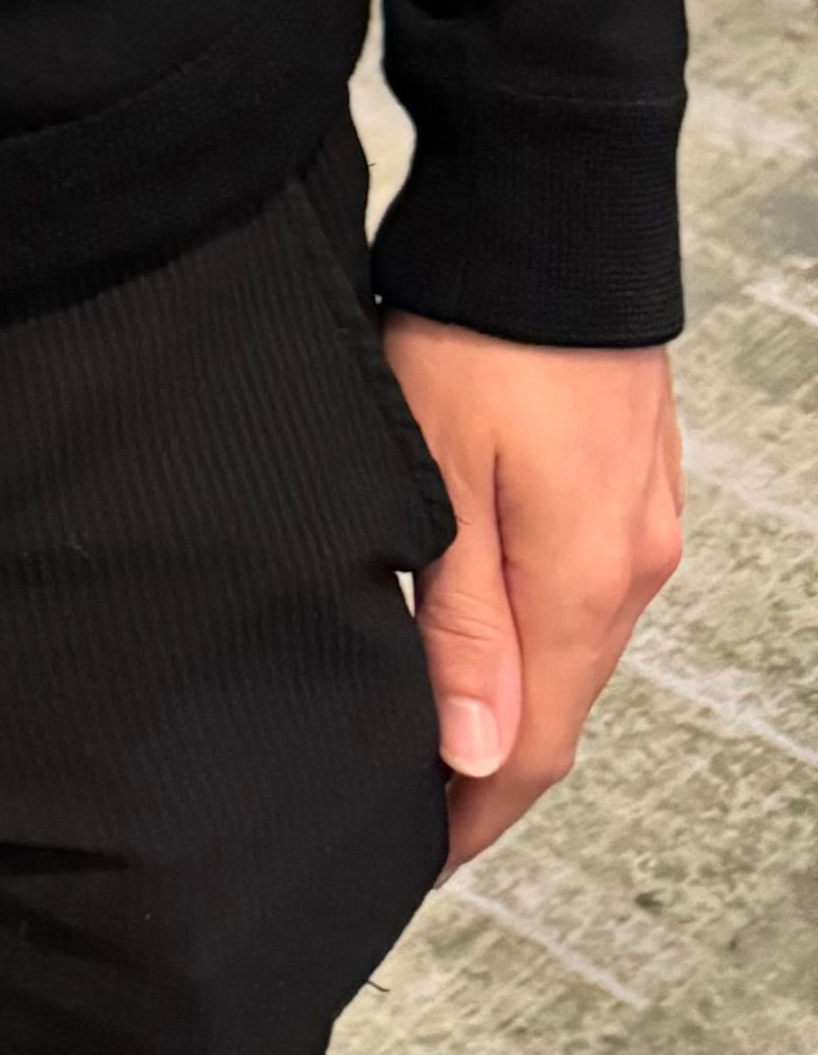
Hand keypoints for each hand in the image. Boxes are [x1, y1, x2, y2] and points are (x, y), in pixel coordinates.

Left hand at [383, 321, 680, 865]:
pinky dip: (537, 613)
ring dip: (517, 682)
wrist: (549, 202)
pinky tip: (489, 604)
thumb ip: (460, 625)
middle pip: (560, 698)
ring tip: (441, 712)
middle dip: (492, 757)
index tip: (420, 853)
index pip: (535, 746)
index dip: (476, 812)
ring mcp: (642, 512)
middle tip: (413, 793)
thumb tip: (477, 759)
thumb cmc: (478, 327)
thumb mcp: (439, 479)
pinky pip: (585, 574)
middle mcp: (633, 561)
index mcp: (585, 583)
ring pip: (574, 635)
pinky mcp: (631, 466)